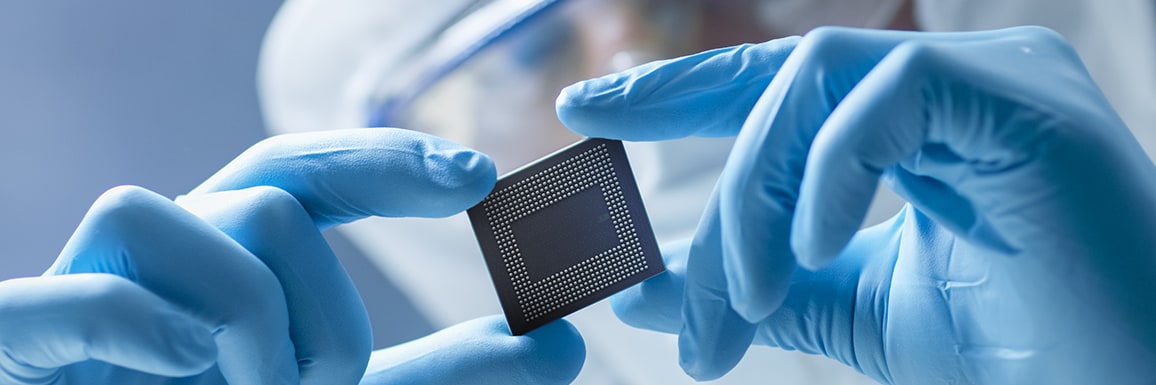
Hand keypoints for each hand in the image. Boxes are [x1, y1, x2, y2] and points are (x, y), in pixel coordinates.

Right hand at [0, 128, 583, 383]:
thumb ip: (442, 381)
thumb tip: (565, 346)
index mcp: (235, 260)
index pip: (312, 172)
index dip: (391, 159)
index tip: (481, 180)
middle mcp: (171, 254)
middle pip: (273, 185)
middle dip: (330, 289)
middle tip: (338, 383)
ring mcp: (98, 285)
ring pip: (209, 222)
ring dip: (259, 327)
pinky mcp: (28, 334)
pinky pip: (101, 292)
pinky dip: (157, 331)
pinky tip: (179, 370)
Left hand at [557, 27, 1155, 383]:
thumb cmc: (1015, 354)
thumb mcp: (851, 312)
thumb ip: (754, 287)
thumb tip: (639, 283)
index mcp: (917, 118)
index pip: (775, 82)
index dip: (676, 90)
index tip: (586, 111)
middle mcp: (953, 80)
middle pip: (779, 83)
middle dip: (699, 170)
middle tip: (636, 271)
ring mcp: (993, 77)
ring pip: (814, 83)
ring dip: (752, 196)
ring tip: (741, 300)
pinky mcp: (1023, 100)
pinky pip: (883, 99)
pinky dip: (826, 174)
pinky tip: (810, 251)